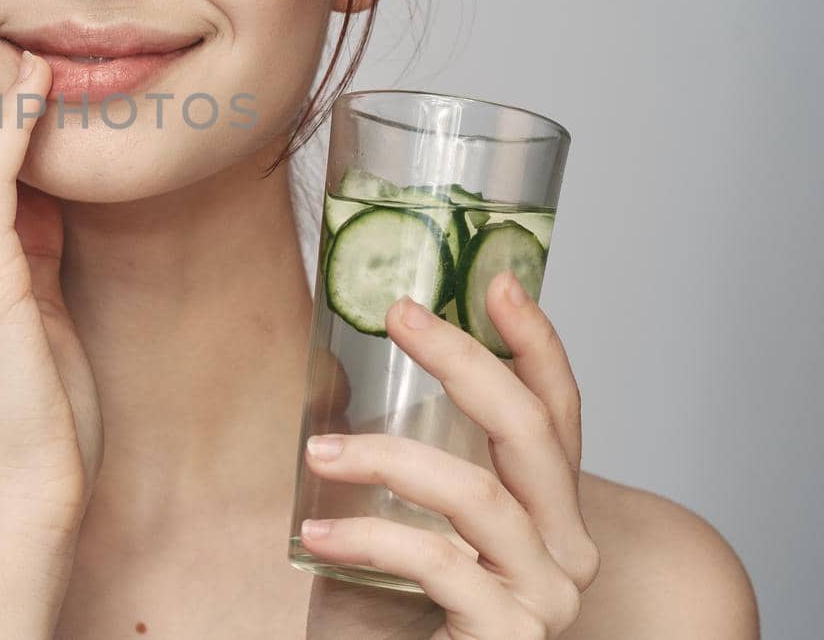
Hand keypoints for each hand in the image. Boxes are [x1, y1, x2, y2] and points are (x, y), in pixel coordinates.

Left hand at [299, 272, 600, 638]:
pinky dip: (369, 536)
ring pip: (477, 495)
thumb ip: (396, 453)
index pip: (557, 411)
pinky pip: (437, 563)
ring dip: (385, 458)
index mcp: (548, 509)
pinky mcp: (508, 637)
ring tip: (318, 451)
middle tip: (398, 314)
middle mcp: (566, 550)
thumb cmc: (396, 610)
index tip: (497, 280)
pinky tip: (318, 531)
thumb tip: (337, 367)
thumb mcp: (399, 515)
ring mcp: (544, 596)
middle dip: (464, 359)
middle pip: (530, 431)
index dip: (536, 342)